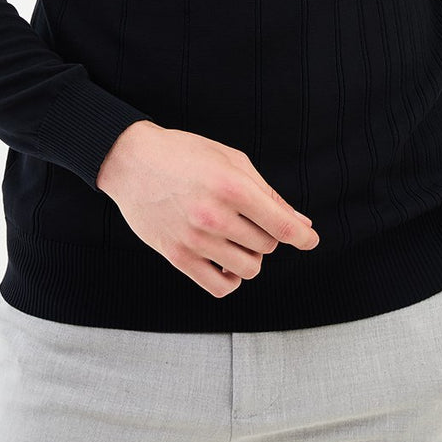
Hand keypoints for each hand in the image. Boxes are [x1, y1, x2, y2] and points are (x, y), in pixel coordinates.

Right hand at [96, 120, 319, 297]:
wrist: (132, 161)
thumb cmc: (185, 154)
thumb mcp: (231, 160)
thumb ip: (268, 194)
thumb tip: (301, 225)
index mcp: (232, 187)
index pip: (281, 226)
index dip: (302, 237)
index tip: (310, 240)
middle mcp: (215, 216)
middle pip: (267, 246)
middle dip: (266, 235)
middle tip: (249, 219)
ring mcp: (195, 240)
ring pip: (248, 268)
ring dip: (250, 257)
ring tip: (236, 239)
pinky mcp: (177, 257)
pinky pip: (220, 287)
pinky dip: (231, 279)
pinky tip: (226, 262)